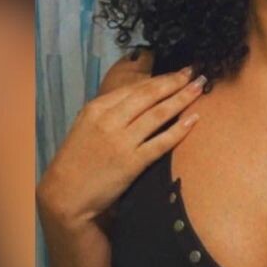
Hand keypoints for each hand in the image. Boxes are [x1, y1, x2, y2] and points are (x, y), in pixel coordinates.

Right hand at [36, 64, 204, 227]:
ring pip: (158, 114)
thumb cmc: (78, 160)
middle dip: (175, 81)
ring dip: (182, 98)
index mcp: (97, 108)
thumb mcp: (87, 126)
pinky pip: (161, 142)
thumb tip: (142, 97)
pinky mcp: (132, 162)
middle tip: (196, 72)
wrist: (65, 194)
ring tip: (200, 88)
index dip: (161, 78)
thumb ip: (111, 111)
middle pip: (149, 95)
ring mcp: (121, 141)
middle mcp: (109, 120)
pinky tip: (194, 119)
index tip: (179, 72)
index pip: (135, 88)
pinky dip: (180, 129)